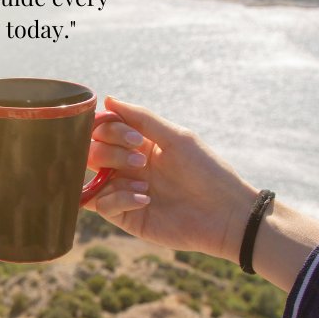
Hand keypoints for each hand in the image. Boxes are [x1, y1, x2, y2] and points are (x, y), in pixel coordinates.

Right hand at [85, 96, 258, 262]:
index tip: (133, 137)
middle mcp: (129, 167)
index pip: (104, 130)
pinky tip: (146, 200)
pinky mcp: (127, 217)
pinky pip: (102, 204)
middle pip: (94, 152)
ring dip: (114, 175)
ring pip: (92, 177)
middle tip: (140, 160)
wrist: (226, 215)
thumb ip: (141, 118)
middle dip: (110, 152)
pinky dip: (119, 199)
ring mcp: (126, 192)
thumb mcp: (176, 137)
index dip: (109, 129)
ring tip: (145, 185)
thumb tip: (107, 100)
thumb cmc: (206, 172)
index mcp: (139, 145)